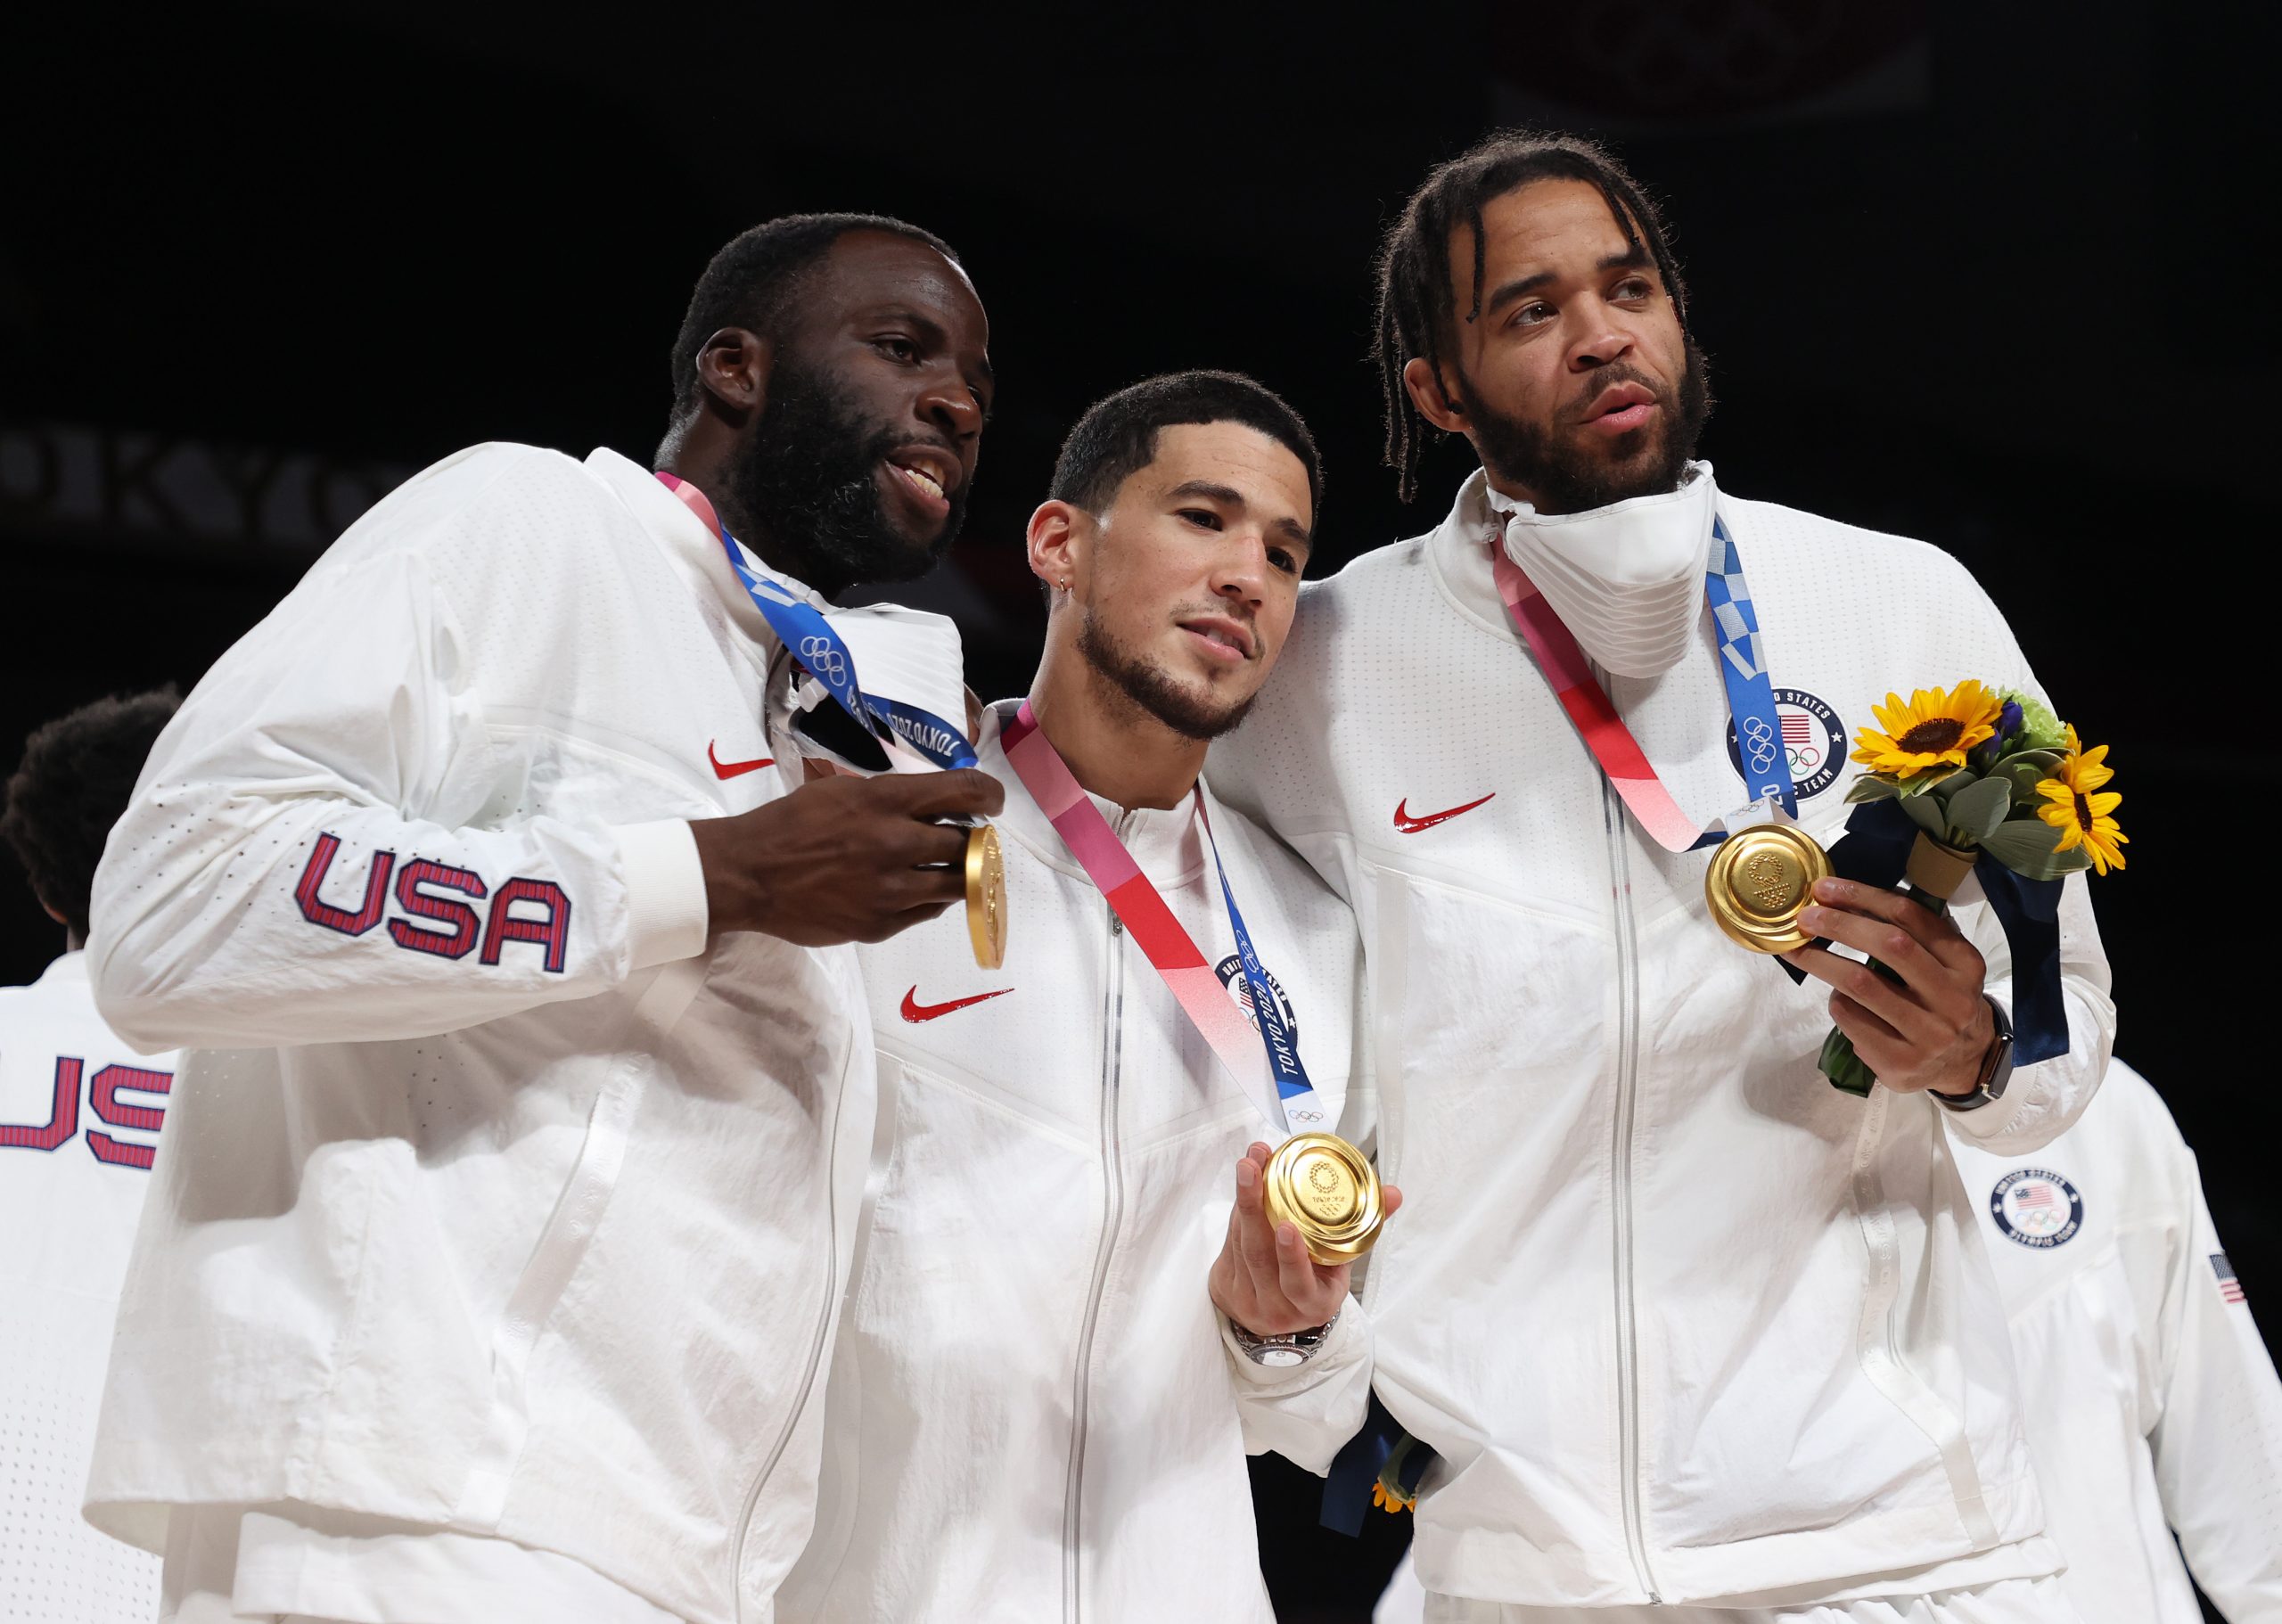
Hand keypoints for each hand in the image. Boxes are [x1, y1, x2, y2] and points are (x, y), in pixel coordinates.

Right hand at [690, 768, 1003, 946]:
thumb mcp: (842, 790)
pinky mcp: (882, 924)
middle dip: (972, 841)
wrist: (751, 875)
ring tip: (945, 868)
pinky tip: (913, 890)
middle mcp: (895, 842)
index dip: (989, 795)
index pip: (965, 790)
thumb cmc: (792, 824)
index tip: (991, 802)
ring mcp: (891, 890)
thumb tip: (936, 802)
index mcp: (885, 800)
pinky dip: (929, 899)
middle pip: (967, 844)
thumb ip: (891, 796)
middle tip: (964, 840)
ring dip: (958, 874)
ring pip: (957, 884)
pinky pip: (929, 912)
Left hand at [1209, 1141, 1402, 1335]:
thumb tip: (1394, 1194)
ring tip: (1249, 1165)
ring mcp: (1248, 1300)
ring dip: (1242, 1202)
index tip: (1287, 1225)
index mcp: (1314, 1304)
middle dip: (1253, 1208)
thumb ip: (1366, 1225)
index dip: (1291, 1257)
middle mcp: (1278, 1308)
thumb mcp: (1343, 1261)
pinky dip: (1237, 1212)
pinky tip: (1244, 1185)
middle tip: (1253, 1168)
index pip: (1299, 1285)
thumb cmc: (1317, 1278)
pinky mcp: (1225, 1287)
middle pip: (1259, 1258)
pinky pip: (1230, 1244)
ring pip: (1241, 1246)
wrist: (1279, 1311)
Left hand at [1781, 876, 1994, 1096]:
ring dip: (1821, 962)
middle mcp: (1952, 997)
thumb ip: (1913, 933)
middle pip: (1889, 946)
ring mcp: (1928, 1033)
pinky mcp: (1901, 1061)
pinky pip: (1852, 1019)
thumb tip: (1847, 896)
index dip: (1864, 897)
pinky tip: (1837, 997)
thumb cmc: (1940, 1000)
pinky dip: (1836, 1002)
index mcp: (1964, 963)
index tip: (1825, 889)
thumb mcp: (1945, 965)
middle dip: (1840, 924)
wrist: (1963, 1063)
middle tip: (1806, 917)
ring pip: (1862, 984)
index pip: (1911, 917)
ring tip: (1799, 951)